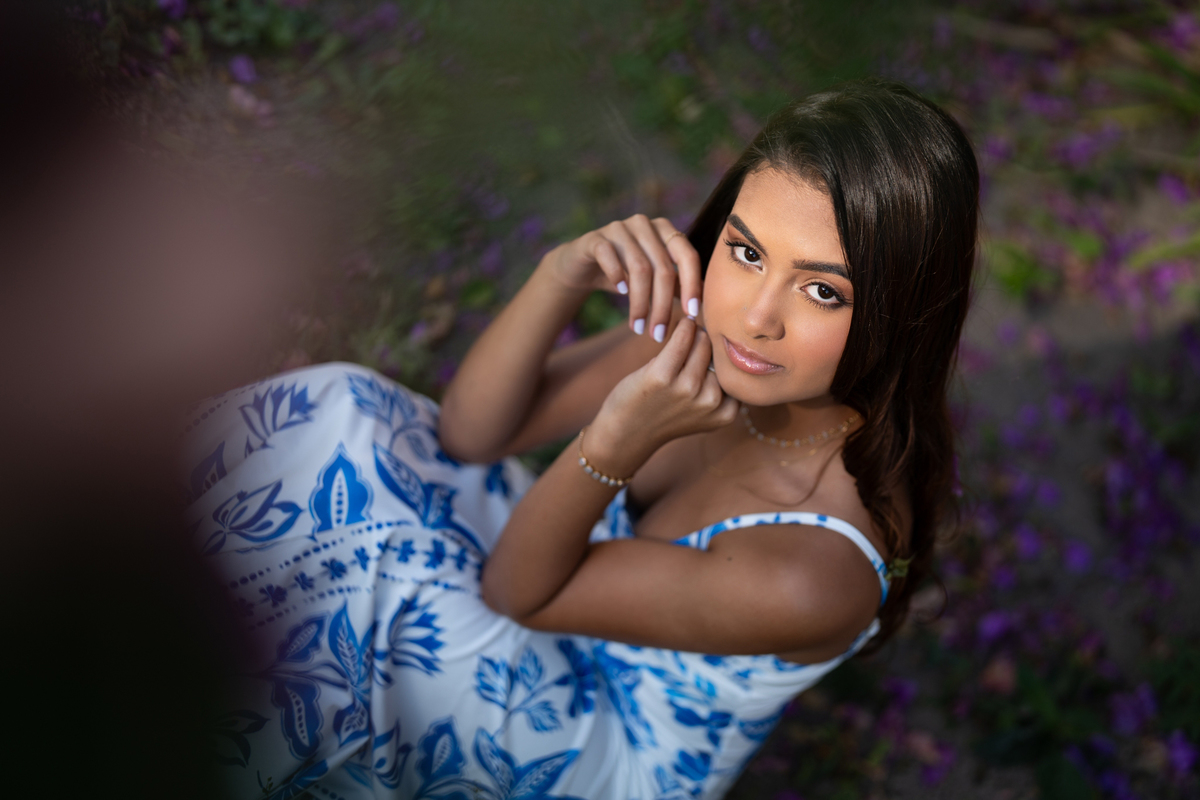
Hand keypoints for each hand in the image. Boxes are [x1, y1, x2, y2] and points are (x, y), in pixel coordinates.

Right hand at [543, 214, 702, 341]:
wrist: (583, 267)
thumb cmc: (625, 275)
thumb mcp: (654, 281)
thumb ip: (676, 286)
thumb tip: (704, 308)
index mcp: (666, 231)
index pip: (688, 256)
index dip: (692, 286)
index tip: (691, 315)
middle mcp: (645, 224)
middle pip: (663, 267)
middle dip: (662, 305)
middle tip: (659, 334)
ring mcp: (619, 228)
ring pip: (639, 266)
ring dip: (640, 302)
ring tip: (638, 327)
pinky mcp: (595, 238)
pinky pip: (609, 255)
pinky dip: (617, 276)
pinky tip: (620, 293)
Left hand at [587, 318, 738, 473]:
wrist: (627, 433)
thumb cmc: (666, 414)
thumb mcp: (701, 408)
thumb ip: (716, 383)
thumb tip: (722, 334)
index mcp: (725, 412)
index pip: (735, 370)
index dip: (723, 358)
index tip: (711, 358)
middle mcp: (710, 401)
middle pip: (720, 353)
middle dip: (709, 345)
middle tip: (693, 348)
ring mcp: (686, 389)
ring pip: (703, 342)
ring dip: (695, 333)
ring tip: (686, 337)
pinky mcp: (662, 376)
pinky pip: (683, 337)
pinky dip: (684, 326)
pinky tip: (683, 323)